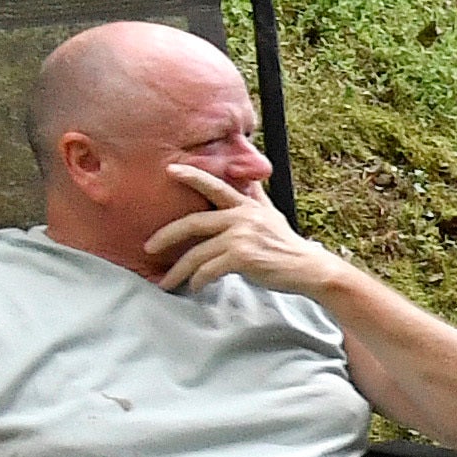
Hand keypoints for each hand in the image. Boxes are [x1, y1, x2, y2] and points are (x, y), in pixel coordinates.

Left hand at [148, 163, 346, 298]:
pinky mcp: (243, 257)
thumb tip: (250, 181)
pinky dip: (198, 281)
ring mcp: (242, 236)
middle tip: (148, 247)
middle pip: (193, 223)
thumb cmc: (287, 246)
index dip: (192, 176)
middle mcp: (243, 217)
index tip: (170, 170)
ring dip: (178, 271)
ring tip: (166, 281)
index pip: (215, 186)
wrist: (309, 269)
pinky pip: (209, 270)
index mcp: (246, 206)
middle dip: (166, 236)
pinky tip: (194, 287)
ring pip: (197, 253)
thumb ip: (255, 199)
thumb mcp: (271, 216)